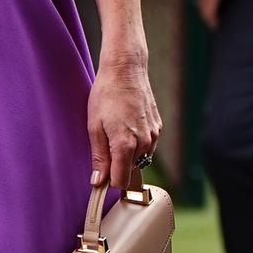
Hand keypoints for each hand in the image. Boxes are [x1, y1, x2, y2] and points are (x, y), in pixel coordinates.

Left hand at [87, 55, 160, 191]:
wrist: (126, 70)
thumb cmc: (105, 96)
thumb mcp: (94, 127)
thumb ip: (99, 157)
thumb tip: (98, 182)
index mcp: (125, 145)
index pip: (121, 181)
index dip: (109, 180)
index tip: (100, 174)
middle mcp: (144, 143)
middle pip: (129, 170)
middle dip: (117, 164)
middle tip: (105, 141)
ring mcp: (153, 135)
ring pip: (139, 158)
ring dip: (127, 152)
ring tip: (115, 129)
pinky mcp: (158, 127)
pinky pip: (146, 146)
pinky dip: (136, 142)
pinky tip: (126, 124)